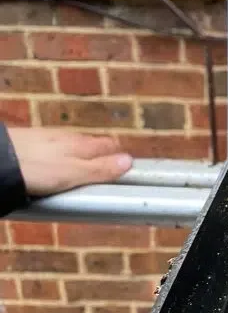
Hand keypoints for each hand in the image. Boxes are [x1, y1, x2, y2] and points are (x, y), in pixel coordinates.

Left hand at [8, 128, 132, 196]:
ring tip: (83, 175)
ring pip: (75, 146)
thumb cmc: (35, 168)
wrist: (0, 159)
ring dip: (83, 157)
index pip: (111, 145)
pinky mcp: (35, 143)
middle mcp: (70, 137)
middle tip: (108, 174)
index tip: (126, 170)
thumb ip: (100, 169)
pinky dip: (63, 158)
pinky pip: (57, 150)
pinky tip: (56, 169)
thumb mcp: (73, 174)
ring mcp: (51, 138)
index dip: (120, 156)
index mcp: (83, 144)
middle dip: (103, 156)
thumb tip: (129, 162)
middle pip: (94, 144)